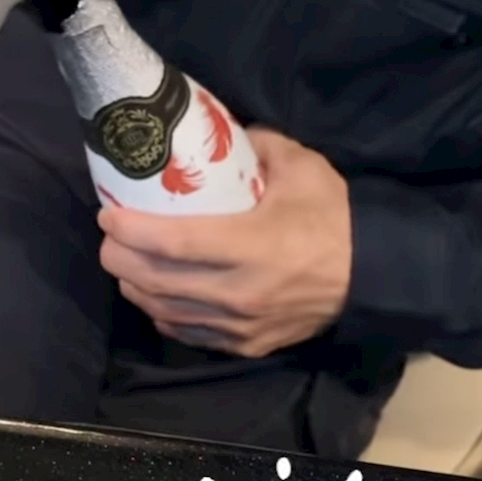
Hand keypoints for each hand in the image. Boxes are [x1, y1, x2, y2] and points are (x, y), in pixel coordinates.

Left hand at [98, 128, 351, 358]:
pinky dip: (164, 315)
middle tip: (110, 238)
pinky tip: (156, 297)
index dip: (131, 230)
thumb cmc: (335, 219)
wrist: (374, 276)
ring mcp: (239, 325)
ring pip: (165, 312)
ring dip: (135, 288)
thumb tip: (219, 136)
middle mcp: (238, 293)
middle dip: (120, 259)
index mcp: (251, 246)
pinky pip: (189, 334)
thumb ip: (257, 145)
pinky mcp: (245, 345)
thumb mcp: (302, 167)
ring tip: (125, 265)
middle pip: (156, 282)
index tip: (108, 214)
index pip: (172, 243)